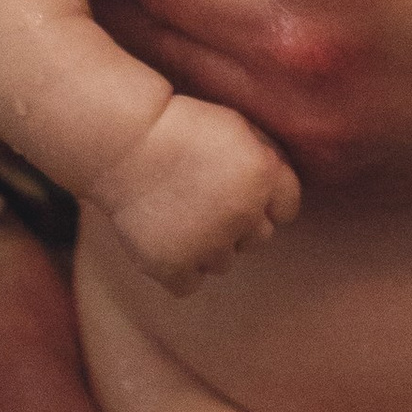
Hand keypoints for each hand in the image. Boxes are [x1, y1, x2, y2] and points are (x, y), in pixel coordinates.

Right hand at [104, 94, 299, 290]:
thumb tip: (280, 197)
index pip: (287, 209)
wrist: (124, 142)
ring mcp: (207, 244)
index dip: (266, 199)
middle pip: (258, 239)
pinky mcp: (172, 265)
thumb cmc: (180, 128)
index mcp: (262, 177)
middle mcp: (241, 215)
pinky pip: (190, 284)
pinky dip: (179, 269)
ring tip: (181, 215)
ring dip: (209, 246)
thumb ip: (267, 163)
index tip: (241, 189)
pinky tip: (167, 240)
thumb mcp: (237, 129)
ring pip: (224, 263)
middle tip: (205, 199)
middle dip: (239, 222)